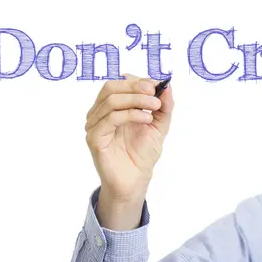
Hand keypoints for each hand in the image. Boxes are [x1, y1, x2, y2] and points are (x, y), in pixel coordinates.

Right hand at [85, 73, 173, 204]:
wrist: (136, 180)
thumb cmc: (143, 153)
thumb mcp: (159, 125)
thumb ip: (163, 106)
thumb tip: (167, 86)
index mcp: (112, 107)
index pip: (119, 83)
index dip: (138, 81)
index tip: (157, 85)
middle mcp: (99, 114)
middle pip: (111, 87)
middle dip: (135, 87)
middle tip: (154, 92)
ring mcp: (94, 125)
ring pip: (111, 100)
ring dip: (136, 100)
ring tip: (155, 107)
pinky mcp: (95, 138)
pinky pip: (110, 118)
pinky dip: (131, 114)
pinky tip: (146, 119)